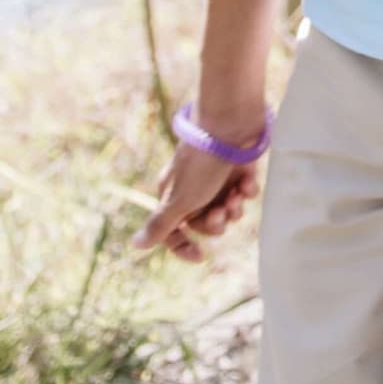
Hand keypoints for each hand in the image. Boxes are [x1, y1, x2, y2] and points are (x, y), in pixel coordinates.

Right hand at [133, 142, 260, 261]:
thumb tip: (135, 245)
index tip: (200, 256)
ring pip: (227, 210)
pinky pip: (244, 192)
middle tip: (222, 212)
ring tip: (236, 196)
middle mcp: (194, 189)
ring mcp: (217, 179)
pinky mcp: (238, 169)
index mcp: (173, 195)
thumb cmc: (202, 165)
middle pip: (205, 224)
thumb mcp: (179, 200)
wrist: (232, 127)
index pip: (173, 231)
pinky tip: (247, 181)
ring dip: (234, 208)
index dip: (184, 246)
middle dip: (216, 223)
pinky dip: (247, 190)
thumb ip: (161, 225)